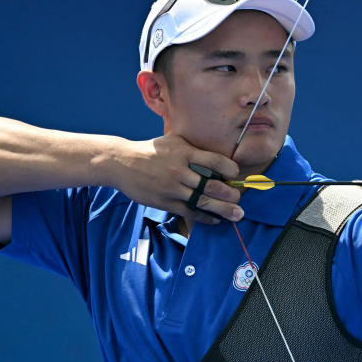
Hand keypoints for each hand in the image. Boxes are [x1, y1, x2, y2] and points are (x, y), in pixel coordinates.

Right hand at [112, 135, 242, 223]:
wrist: (122, 163)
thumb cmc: (152, 151)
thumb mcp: (174, 142)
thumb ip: (195, 148)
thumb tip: (220, 158)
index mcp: (184, 152)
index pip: (214, 161)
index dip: (229, 169)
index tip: (236, 174)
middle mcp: (179, 170)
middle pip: (211, 185)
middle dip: (230, 194)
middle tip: (240, 198)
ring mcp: (172, 188)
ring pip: (202, 201)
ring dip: (223, 209)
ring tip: (237, 214)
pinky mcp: (164, 202)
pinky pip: (189, 211)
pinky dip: (205, 217)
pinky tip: (215, 219)